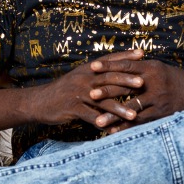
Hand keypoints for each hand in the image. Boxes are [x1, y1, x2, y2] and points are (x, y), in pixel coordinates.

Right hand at [27, 49, 145, 127]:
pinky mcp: (73, 108)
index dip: (125, 56)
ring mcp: (78, 94)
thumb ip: (96, 74)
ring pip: (103, 101)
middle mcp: (84, 79)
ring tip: (134, 114)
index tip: (142, 53)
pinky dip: (103, 124)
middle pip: (109, 77)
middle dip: (127, 79)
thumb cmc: (63, 90)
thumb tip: (116, 71)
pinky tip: (113, 131)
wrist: (40, 101)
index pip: (109, 59)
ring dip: (120, 108)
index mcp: (87, 69)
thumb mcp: (79, 77)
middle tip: (143, 82)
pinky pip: (91, 117)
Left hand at [89, 56, 183, 129]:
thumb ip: (141, 68)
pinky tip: (114, 132)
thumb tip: (121, 64)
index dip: (109, 66)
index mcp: (152, 68)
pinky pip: (141, 122)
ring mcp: (158, 99)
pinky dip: (126, 127)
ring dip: (113, 115)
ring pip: (131, 108)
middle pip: (126, 86)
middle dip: (106, 91)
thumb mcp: (161, 69)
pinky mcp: (162, 114)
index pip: (126, 65)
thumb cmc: (177, 81)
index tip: (92, 67)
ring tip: (97, 122)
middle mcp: (154, 82)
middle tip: (89, 94)